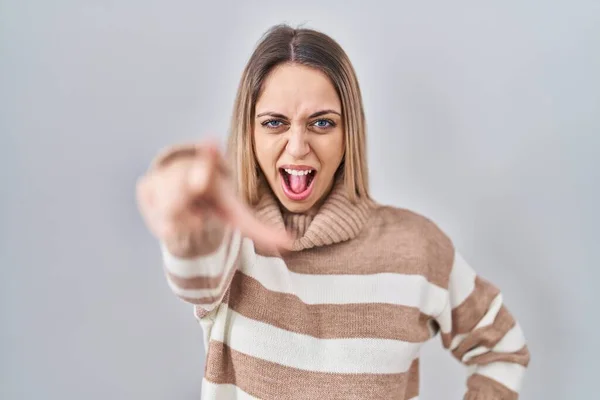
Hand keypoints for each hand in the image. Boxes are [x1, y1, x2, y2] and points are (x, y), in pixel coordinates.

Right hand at [136, 141, 292, 252]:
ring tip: (190, 215)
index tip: (213, 141)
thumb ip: (261, 231)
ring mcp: (163, 176)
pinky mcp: (145, 186)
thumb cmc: (215, 203)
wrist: (183, 188)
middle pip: (181, 190)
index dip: (209, 156)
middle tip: (194, 203)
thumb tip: (291, 245)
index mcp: (212, 170)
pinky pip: (156, 220)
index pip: (209, 162)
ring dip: (181, 222)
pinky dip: (166, 226)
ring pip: (169, 212)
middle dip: (182, 197)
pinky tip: (173, 216)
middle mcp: (187, 168)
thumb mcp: (236, 214)